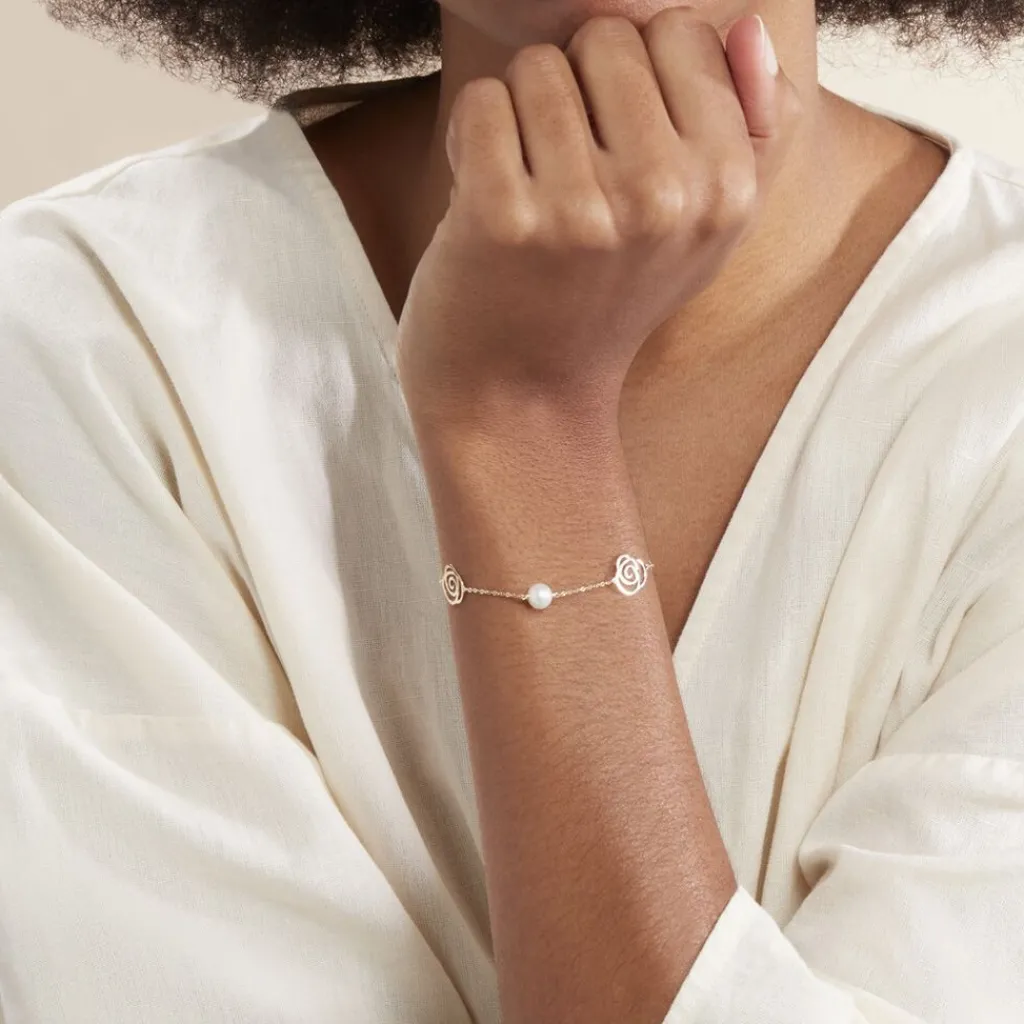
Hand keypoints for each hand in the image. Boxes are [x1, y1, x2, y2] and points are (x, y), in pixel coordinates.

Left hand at [396, 8, 800, 431]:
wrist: (522, 398)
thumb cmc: (605, 302)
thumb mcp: (703, 233)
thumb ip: (748, 131)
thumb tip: (747, 28)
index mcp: (728, 189)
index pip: (679, 32)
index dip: (634, 79)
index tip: (618, 147)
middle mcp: (665, 198)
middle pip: (606, 38)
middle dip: (575, 91)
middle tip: (567, 174)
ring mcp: (583, 211)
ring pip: (537, 67)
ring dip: (519, 120)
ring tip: (529, 192)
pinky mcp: (503, 219)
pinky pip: (481, 103)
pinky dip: (470, 142)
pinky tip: (484, 200)